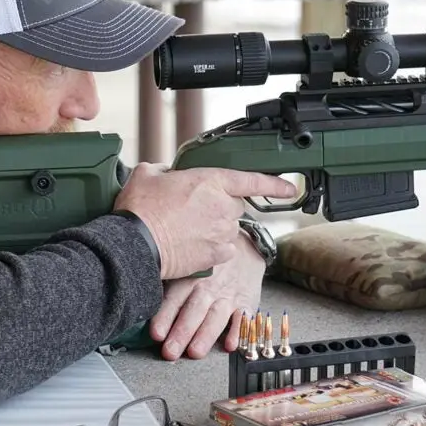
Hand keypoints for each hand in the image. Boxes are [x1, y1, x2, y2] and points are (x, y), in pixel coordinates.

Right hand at [113, 163, 295, 279]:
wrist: (136, 245)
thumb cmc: (140, 210)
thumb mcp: (147, 174)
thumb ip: (164, 170)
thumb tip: (167, 174)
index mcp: (211, 181)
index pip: (252, 179)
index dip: (274, 184)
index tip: (290, 188)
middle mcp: (222, 206)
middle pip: (234, 206)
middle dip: (218, 207)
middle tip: (192, 211)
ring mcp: (222, 232)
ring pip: (227, 229)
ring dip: (214, 229)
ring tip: (186, 230)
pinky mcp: (216, 255)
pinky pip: (223, 250)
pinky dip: (211, 249)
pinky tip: (191, 246)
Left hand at [149, 231, 265, 359]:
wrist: (246, 246)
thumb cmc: (208, 261)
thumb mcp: (187, 263)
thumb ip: (169, 283)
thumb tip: (142, 303)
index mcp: (189, 278)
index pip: (174, 298)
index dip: (164, 316)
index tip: (156, 334)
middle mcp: (208, 287)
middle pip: (194, 310)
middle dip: (182, 332)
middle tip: (171, 351)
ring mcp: (228, 295)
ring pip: (216, 316)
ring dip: (205, 335)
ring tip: (195, 352)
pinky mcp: (246, 302)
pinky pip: (243, 317)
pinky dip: (238, 331)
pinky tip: (230, 344)